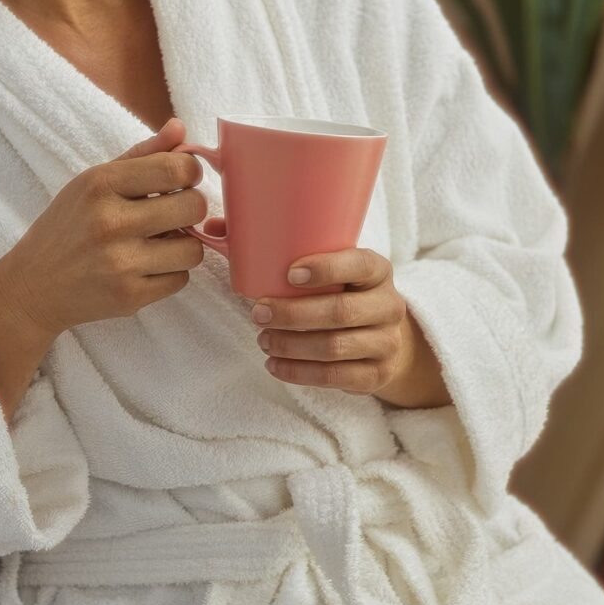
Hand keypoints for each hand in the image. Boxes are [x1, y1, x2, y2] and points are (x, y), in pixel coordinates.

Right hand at [0, 118, 208, 416]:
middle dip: (190, 208)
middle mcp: (110, 222)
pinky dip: (170, 273)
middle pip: (193, 207)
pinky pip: (181, 279)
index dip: (190, 172)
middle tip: (173, 213)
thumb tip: (180, 128)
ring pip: (193, 248)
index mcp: (100, 184)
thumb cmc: (68, 227)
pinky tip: (146, 266)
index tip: (180, 180)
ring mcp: (120, 263)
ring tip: (159, 242)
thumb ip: (142, 154)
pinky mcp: (129, 297)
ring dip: (183, 245)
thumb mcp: (92, 181)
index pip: (176, 168)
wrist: (33, 287)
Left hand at [251, 248, 450, 408]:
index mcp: (377, 270)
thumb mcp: (328, 267)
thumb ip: (280, 247)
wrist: (385, 337)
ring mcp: (386, 342)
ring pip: (335, 348)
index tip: (289, 274)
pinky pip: (336, 377)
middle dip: (293, 314)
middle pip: (340, 311)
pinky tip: (275, 364)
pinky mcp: (377, 374)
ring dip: (291, 345)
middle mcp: (388, 305)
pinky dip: (299, 373)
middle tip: (258, 313)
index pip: (359, 264)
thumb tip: (215, 227)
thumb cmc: (342, 292)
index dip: (326, 268)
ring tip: (263, 339)